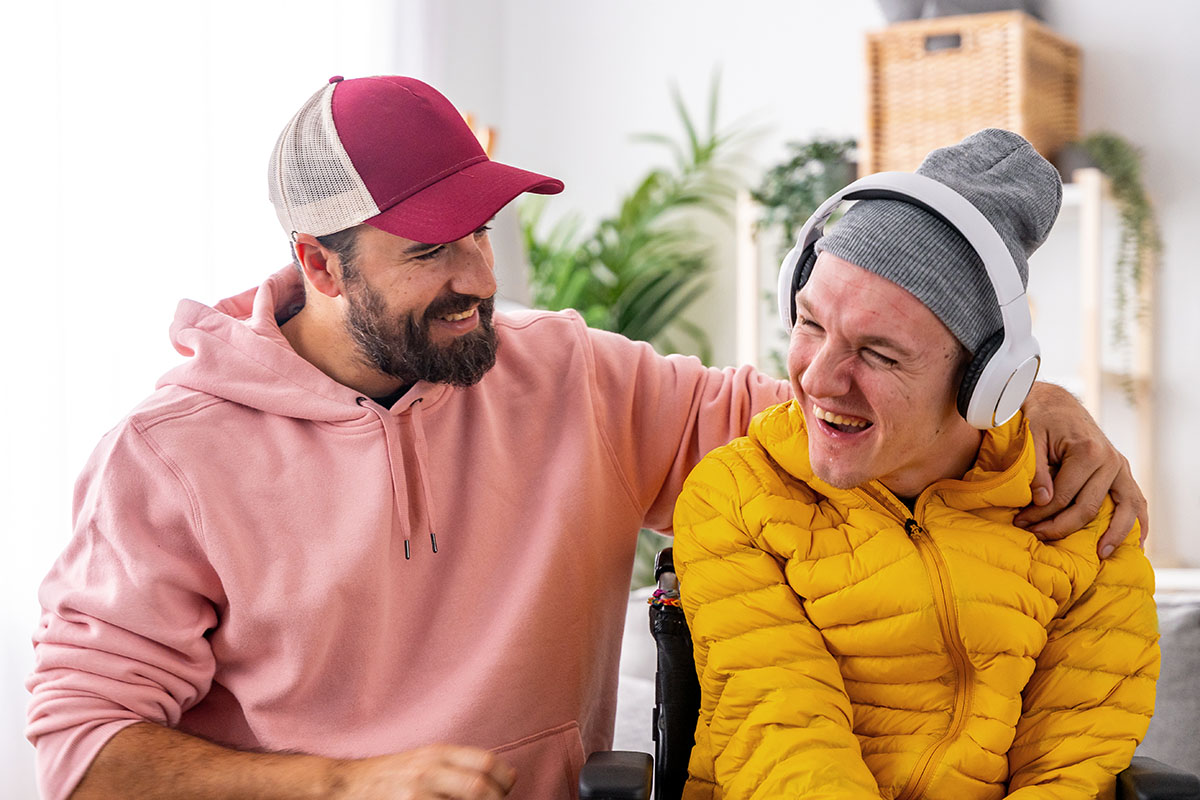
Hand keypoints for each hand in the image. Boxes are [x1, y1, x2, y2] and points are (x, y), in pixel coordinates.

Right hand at [332, 745, 515, 799]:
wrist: (346, 785)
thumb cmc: (391, 776)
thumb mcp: (424, 760)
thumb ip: (459, 765)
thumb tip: (506, 777)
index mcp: (438, 753)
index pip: (486, 762)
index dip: (503, 780)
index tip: (506, 790)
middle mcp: (429, 770)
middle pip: (480, 788)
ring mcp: (416, 793)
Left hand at [1014, 383, 1148, 557]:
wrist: (1057, 403)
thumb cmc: (1041, 419)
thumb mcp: (1032, 439)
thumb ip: (1037, 470)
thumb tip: (1042, 501)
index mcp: (1088, 452)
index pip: (1063, 496)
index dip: (1040, 514)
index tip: (1021, 522)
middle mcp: (1110, 460)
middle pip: (1088, 507)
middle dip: (1060, 526)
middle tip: (1036, 535)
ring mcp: (1120, 467)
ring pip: (1122, 510)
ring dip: (1113, 535)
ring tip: (1100, 555)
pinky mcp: (1123, 472)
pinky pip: (1136, 501)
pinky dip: (1137, 523)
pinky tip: (1136, 544)